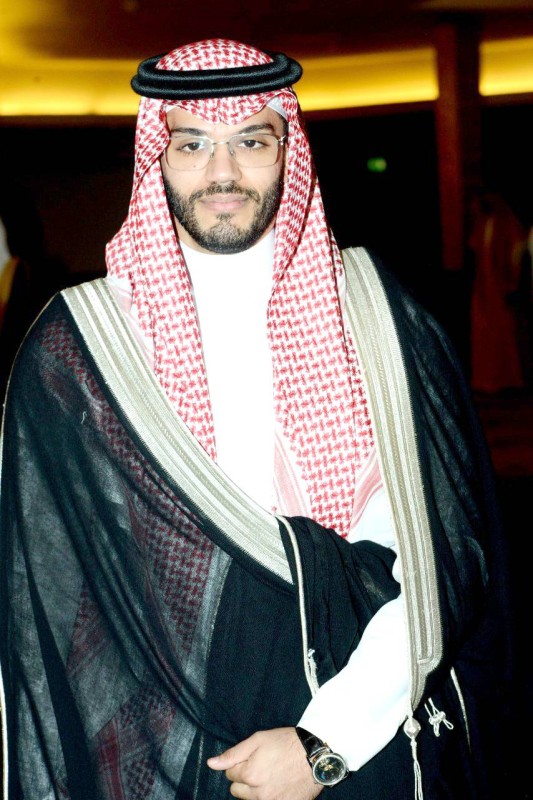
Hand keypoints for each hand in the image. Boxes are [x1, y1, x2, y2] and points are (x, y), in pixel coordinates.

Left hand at [207, 726, 322, 799]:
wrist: (315, 755)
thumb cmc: (286, 743)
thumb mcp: (258, 740)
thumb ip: (233, 754)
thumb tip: (212, 764)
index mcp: (250, 774)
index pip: (230, 774)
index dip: (240, 763)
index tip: (253, 757)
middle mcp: (258, 794)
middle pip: (236, 791)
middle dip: (244, 779)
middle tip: (260, 767)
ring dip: (255, 790)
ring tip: (270, 775)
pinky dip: (268, 796)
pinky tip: (278, 785)